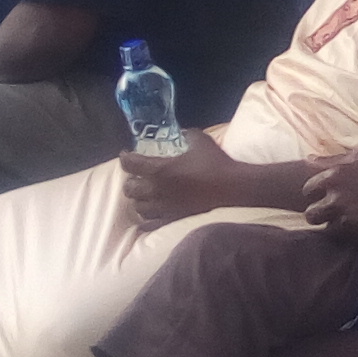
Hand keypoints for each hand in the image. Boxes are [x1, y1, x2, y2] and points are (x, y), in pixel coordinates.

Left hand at [121, 141, 246, 229]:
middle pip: (129, 189)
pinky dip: (147, 218)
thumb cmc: (216, 163)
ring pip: (138, 207)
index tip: (127, 154)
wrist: (232, 188)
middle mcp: (156, 190)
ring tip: (146, 194)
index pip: (130, 164)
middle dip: (130, 181)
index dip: (125, 158)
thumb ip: (187, 135)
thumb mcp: (201, 141)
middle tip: (137, 176)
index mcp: (160, 170)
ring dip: (139, 199)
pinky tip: (153, 212)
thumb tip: (183, 133)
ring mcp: (163, 208)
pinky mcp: (172, 220)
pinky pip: (150, 223)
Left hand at [300, 140, 357, 240]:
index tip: (326, 194)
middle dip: (319, 213)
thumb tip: (310, 159)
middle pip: (311, 214)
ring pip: (324, 229)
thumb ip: (333, 160)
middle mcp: (334, 198)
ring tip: (346, 222)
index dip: (316, 192)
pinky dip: (349, 236)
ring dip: (332, 226)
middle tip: (333, 211)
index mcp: (333, 176)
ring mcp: (346, 218)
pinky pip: (344, 240)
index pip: (307, 189)